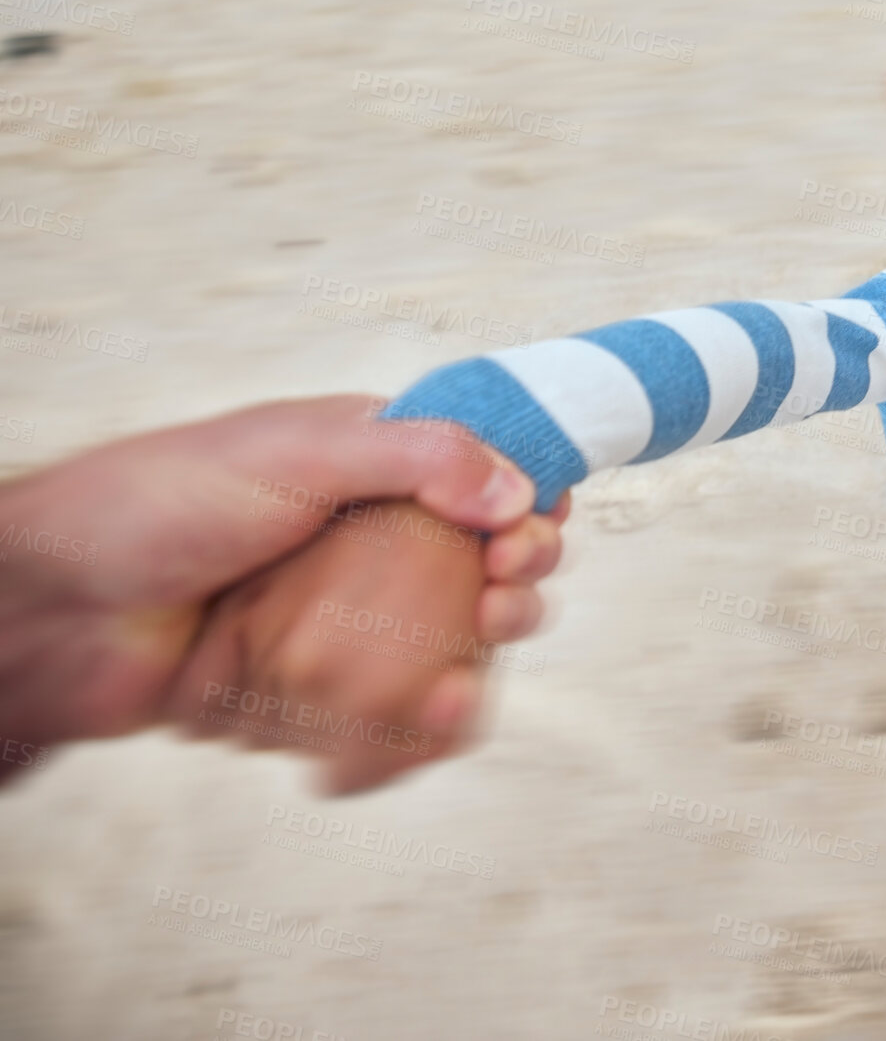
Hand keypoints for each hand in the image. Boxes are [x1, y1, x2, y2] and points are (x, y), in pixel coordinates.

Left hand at [0, 395, 565, 770]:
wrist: (53, 612)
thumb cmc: (155, 505)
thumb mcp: (296, 451)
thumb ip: (415, 455)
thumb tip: (517, 487)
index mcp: (369, 465)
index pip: (482, 480)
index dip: (527, 509)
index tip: (533, 537)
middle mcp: (364, 541)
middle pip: (478, 572)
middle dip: (512, 593)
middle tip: (505, 606)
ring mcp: (341, 617)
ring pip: (441, 651)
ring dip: (470, 672)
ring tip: (459, 688)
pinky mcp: (314, 686)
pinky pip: (385, 715)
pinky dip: (410, 734)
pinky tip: (427, 729)